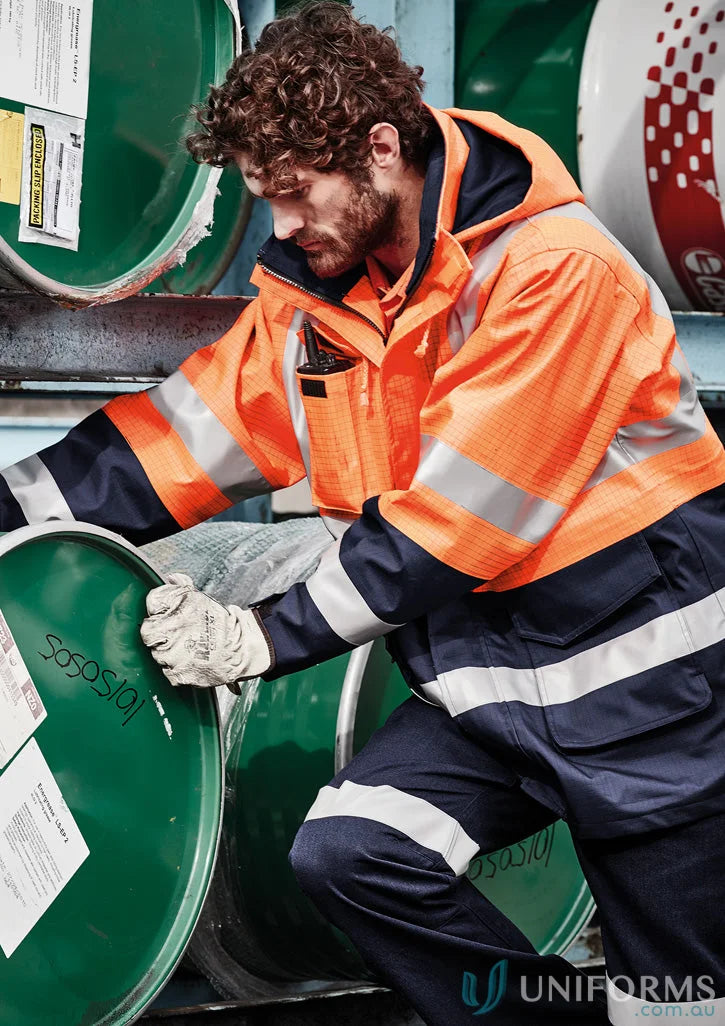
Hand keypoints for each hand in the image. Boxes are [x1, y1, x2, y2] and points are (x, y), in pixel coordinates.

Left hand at [140, 573, 273, 694]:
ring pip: (156, 652)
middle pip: (148, 631)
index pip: (153, 602)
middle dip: (158, 632)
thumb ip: (182, 587)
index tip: (167, 614)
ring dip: (168, 651)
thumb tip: (171, 578)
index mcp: (177, 607)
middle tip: (174, 634)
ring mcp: (173, 655)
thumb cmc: (221, 624)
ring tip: (187, 648)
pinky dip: (176, 668)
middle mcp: (171, 630)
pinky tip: (189, 661)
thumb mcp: (201, 599)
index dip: (159, 608)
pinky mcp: (178, 674)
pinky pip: (167, 671)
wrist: (241, 649)